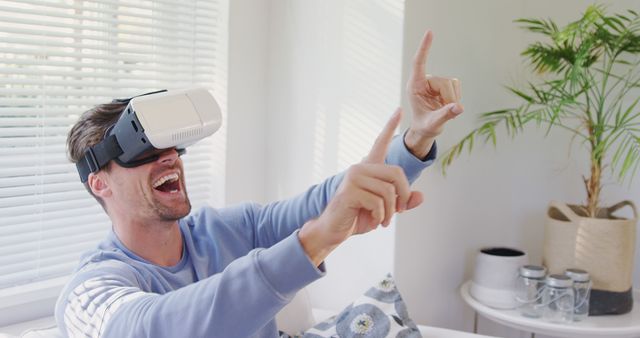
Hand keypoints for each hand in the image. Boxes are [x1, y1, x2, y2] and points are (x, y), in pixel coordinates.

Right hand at [299, 108, 423, 264]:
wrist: (334, 231)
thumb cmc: (357, 218)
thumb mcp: (385, 211)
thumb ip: (402, 202)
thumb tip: (421, 197)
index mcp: (368, 169)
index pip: (380, 143)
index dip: (390, 126)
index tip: (399, 110)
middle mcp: (360, 168)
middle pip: (396, 174)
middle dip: (403, 195)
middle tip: (400, 211)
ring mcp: (353, 178)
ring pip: (389, 192)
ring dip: (391, 212)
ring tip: (384, 221)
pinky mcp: (350, 191)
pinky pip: (378, 202)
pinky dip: (381, 216)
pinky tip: (375, 221)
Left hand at [405, 30, 463, 156]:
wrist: (425, 130)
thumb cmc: (424, 127)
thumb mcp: (433, 124)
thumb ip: (444, 115)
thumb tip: (458, 107)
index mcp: (414, 86)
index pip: (419, 62)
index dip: (425, 48)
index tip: (429, 33)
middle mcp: (423, 81)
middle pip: (444, 81)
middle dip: (448, 98)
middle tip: (442, 111)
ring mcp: (433, 82)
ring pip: (452, 84)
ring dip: (452, 99)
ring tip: (442, 109)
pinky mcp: (442, 83)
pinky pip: (456, 85)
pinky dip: (455, 97)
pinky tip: (447, 104)